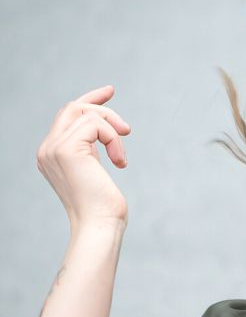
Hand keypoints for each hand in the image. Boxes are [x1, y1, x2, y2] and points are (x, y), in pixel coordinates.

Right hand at [36, 85, 131, 227]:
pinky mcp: (67, 149)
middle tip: (127, 129)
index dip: (89, 100)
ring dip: (114, 132)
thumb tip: (109, 130)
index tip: (109, 91)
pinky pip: (97, 125)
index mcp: (51, 154)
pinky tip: (119, 163)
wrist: (99, 225)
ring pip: (88, 114)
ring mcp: (53, 148)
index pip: (66, 116)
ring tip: (120, 159)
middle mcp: (47, 149)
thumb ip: (92, 150)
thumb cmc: (103, 206)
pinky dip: (114, 140)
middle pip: (73, 108)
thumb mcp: (95, 171)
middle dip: (101, 107)